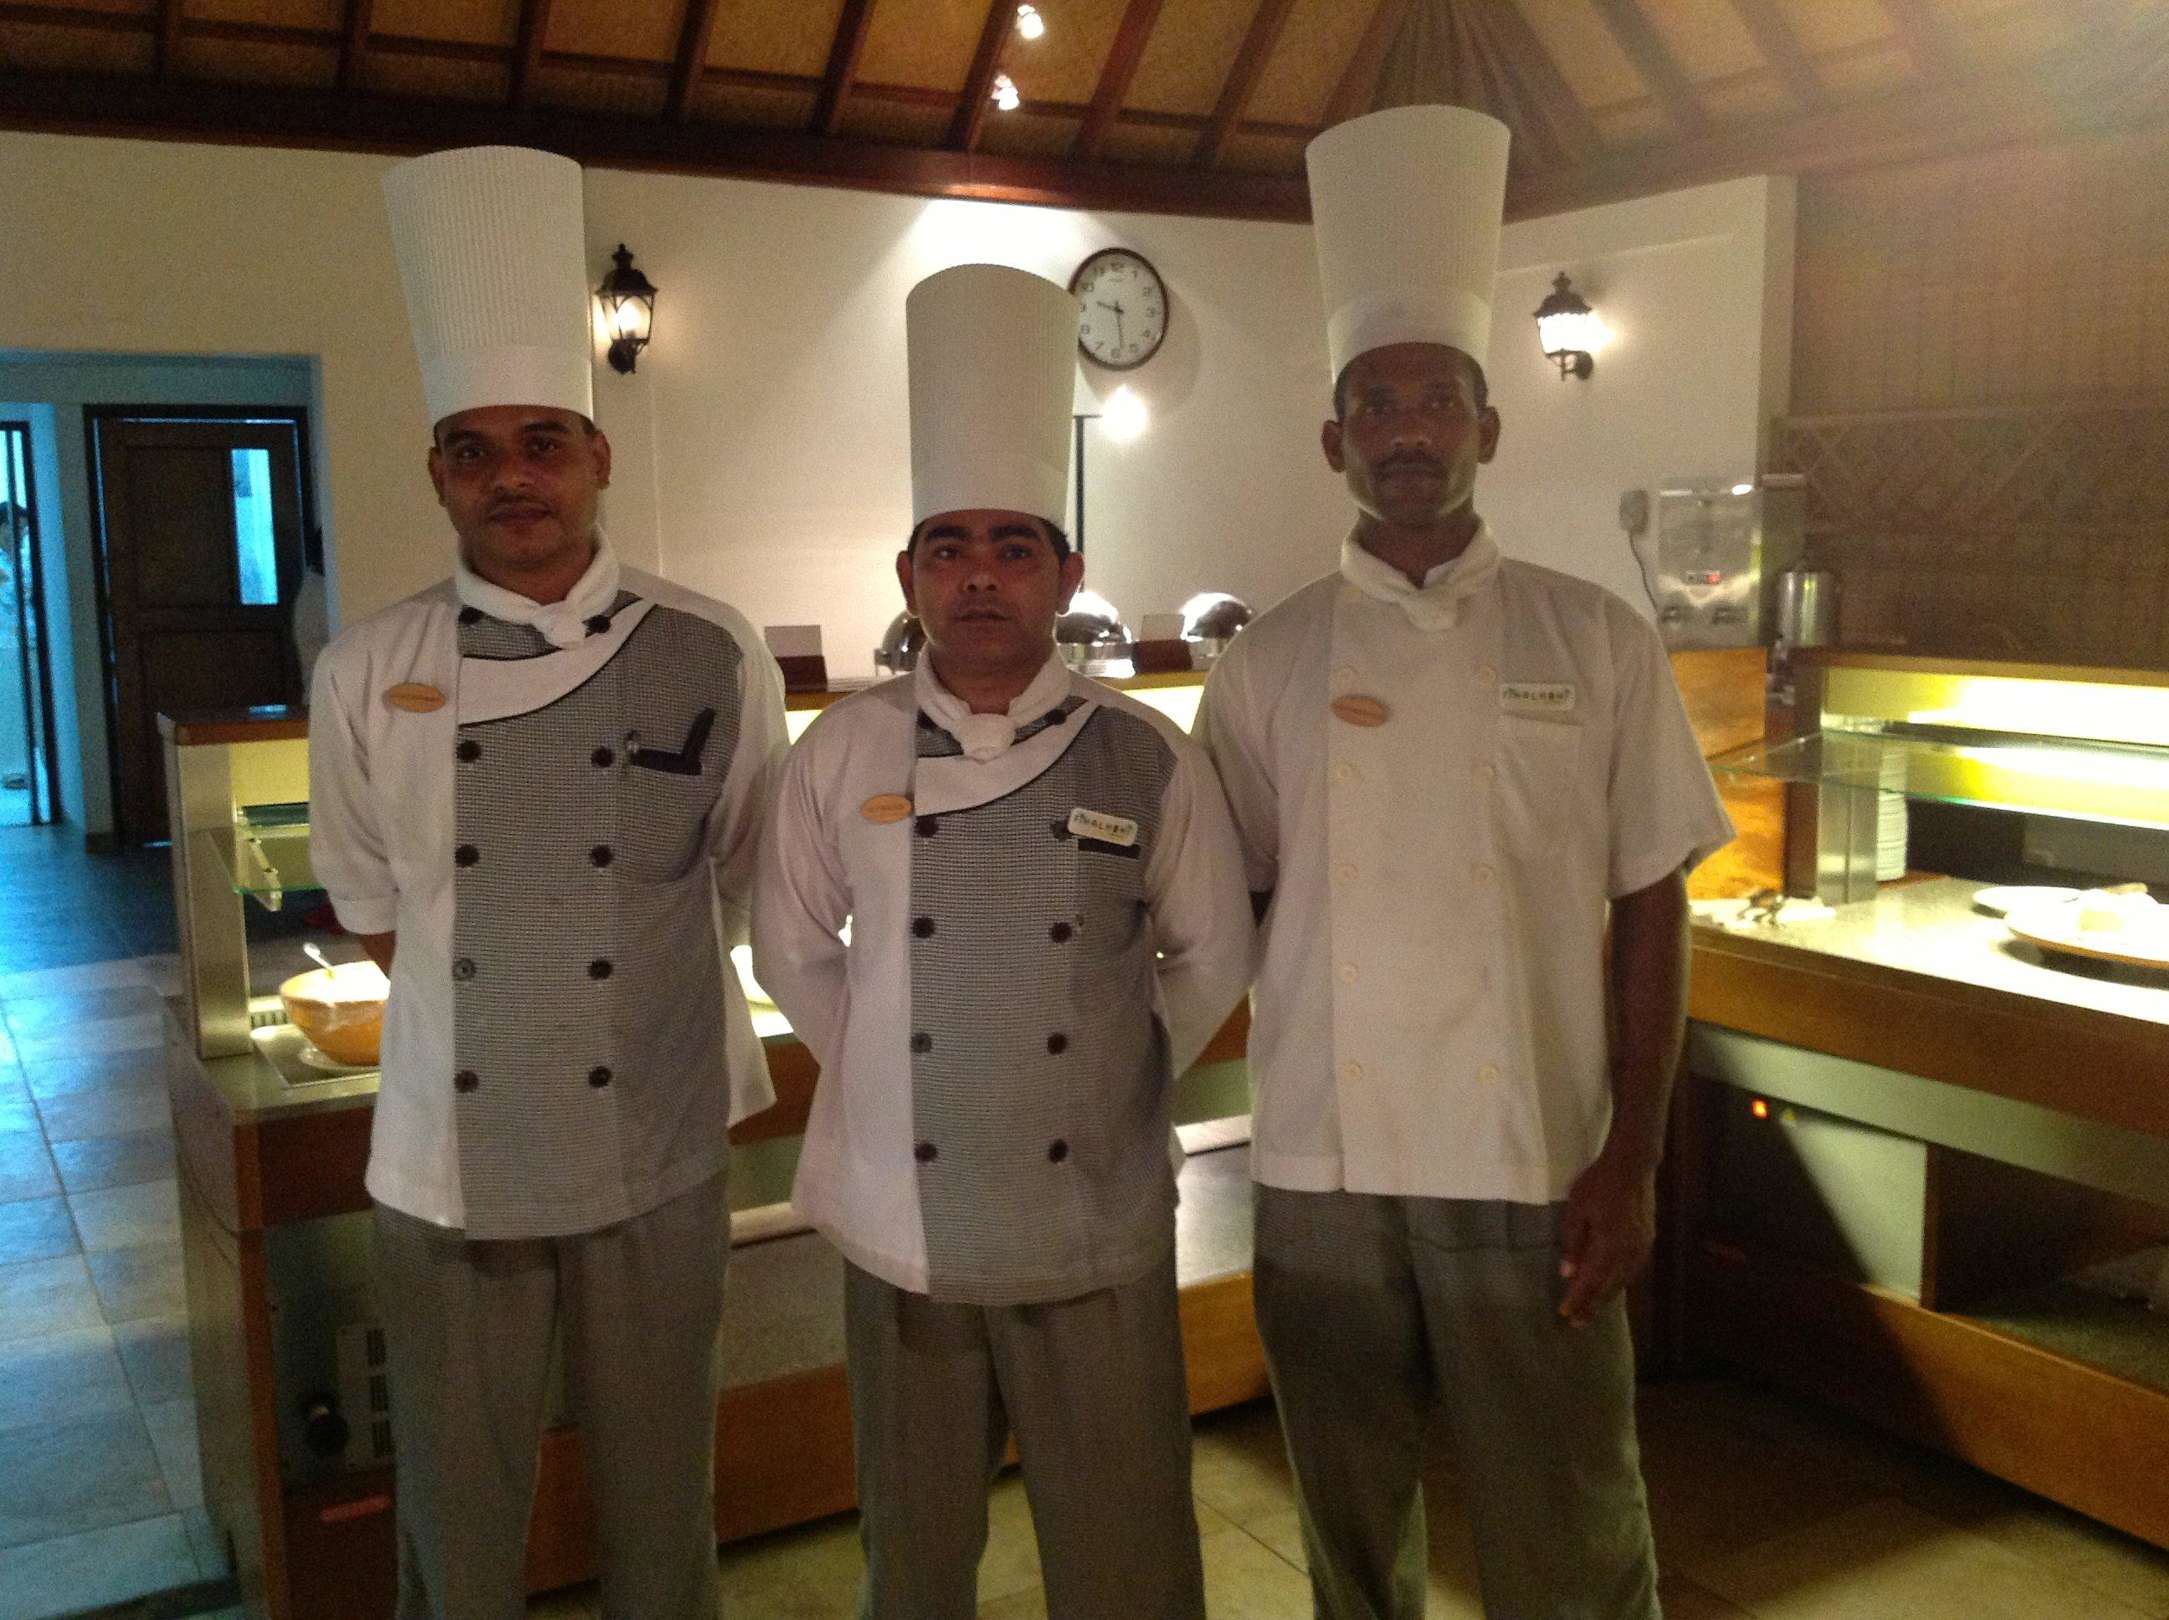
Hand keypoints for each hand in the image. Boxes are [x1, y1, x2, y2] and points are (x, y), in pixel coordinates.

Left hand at [1557, 1150, 1655, 1327]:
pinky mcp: (1647, 1241)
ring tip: (1593, 1309)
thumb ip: (1573, 1243)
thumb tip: (1567, 1273)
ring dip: (1607, 1296)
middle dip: (1593, 1305)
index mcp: (1609, 1246)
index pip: (1591, 1281)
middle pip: (1609, 1287)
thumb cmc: (1598, 1184)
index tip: (1566, 1315)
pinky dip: (1620, 1282)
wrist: (1632, 1165)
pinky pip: (1632, 1270)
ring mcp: (1642, 1248)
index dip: (1579, 1300)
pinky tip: (1612, 1285)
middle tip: (1578, 1323)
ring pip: (1623, 1281)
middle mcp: (1629, 1253)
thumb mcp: (1576, 1210)